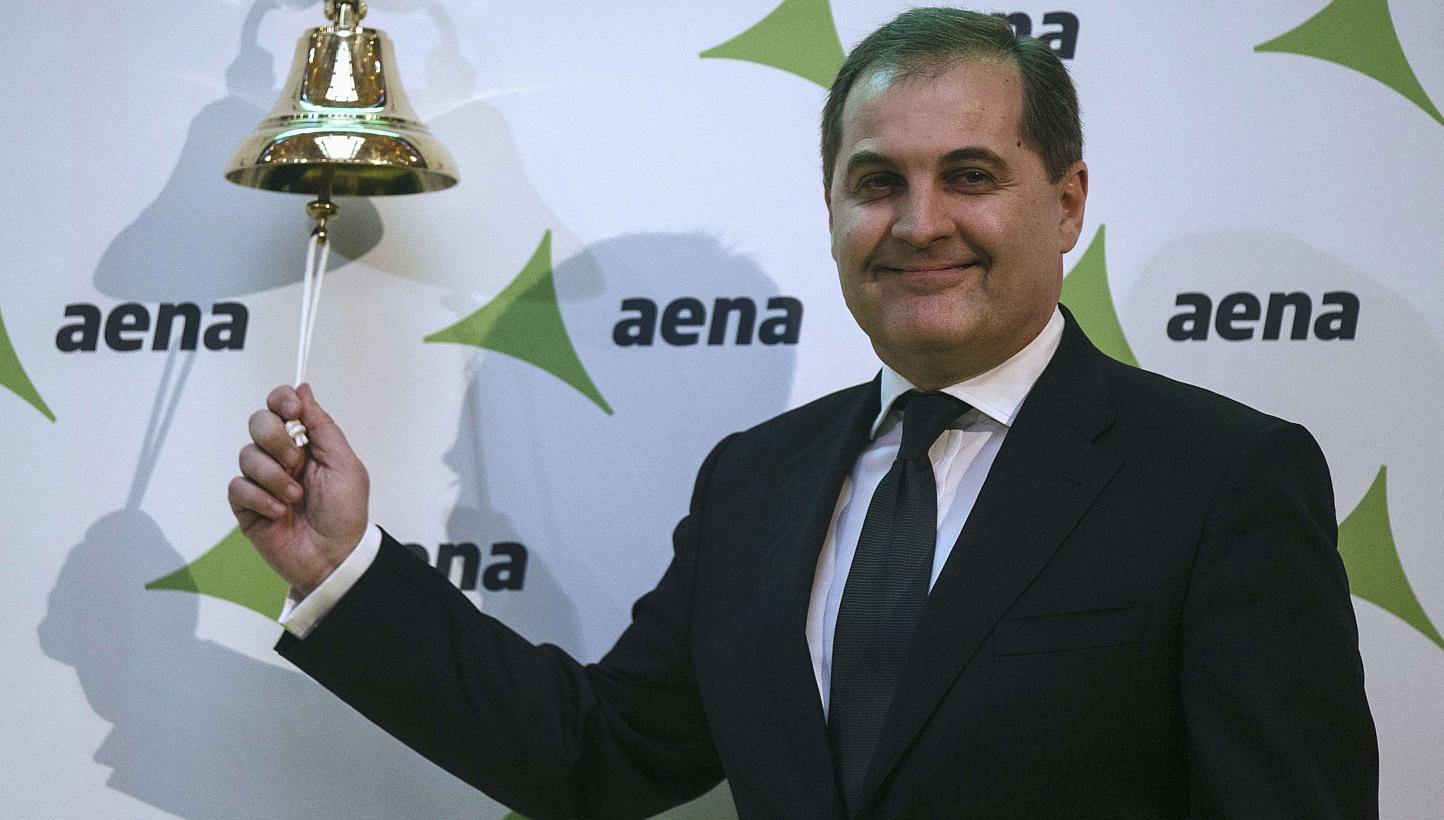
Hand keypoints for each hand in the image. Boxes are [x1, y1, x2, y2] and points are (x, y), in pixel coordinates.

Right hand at [228, 384, 369, 595]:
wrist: (334, 557)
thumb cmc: (345, 513)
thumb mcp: (344, 464)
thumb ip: (322, 426)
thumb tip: (304, 388)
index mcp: (306, 444)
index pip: (281, 406)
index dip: (281, 400)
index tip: (292, 410)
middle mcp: (281, 457)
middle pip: (258, 422)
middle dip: (275, 438)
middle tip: (296, 461)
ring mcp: (262, 480)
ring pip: (247, 455)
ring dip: (273, 476)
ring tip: (294, 498)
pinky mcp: (246, 505)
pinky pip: (237, 486)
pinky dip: (260, 498)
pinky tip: (279, 513)